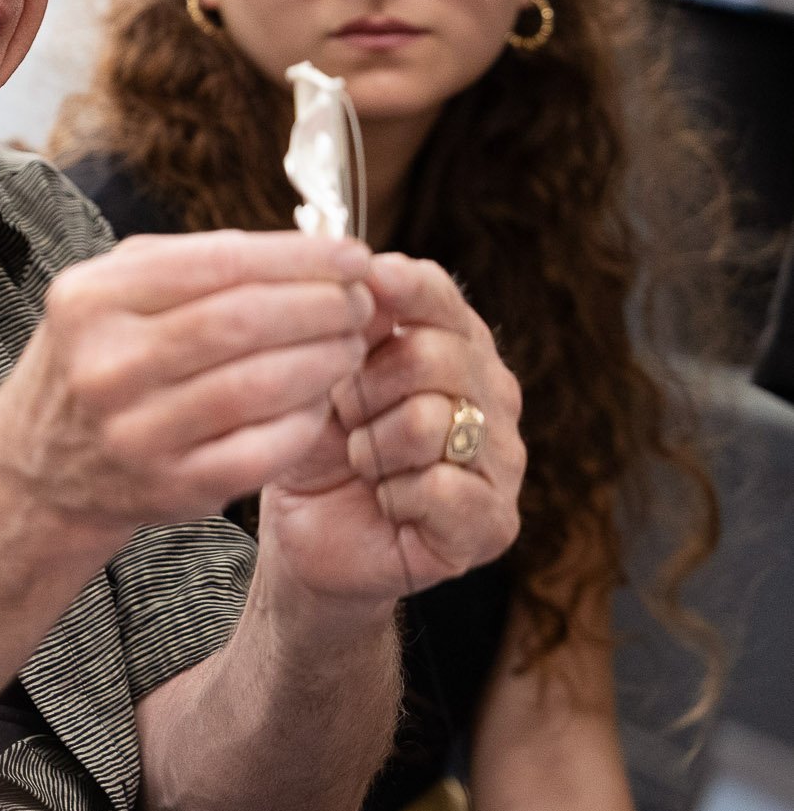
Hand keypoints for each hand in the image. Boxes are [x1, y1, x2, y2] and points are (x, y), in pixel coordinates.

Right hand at [0, 229, 374, 548]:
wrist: (38, 469)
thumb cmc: (94, 363)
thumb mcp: (109, 296)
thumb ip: (192, 264)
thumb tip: (306, 251)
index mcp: (92, 299)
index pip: (218, 263)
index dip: (299, 258)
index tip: (353, 255)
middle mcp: (105, 364)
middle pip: (244, 321)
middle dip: (322, 306)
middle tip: (361, 302)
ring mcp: (135, 431)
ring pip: (261, 386)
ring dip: (325, 361)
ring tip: (350, 345)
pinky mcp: (169, 486)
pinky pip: (263, 449)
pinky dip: (306, 420)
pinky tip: (321, 401)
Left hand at [260, 253, 523, 608]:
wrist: (309, 536)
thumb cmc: (319, 450)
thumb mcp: (321, 380)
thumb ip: (352, 330)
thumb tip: (366, 274)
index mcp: (455, 348)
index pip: (439, 297)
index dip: (399, 289)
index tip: (365, 283)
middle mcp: (493, 397)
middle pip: (432, 357)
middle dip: (364, 389)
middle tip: (347, 418)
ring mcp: (502, 461)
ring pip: (430, 423)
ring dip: (372, 448)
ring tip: (364, 464)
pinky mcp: (493, 523)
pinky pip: (441, 488)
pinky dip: (395, 495)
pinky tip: (386, 502)